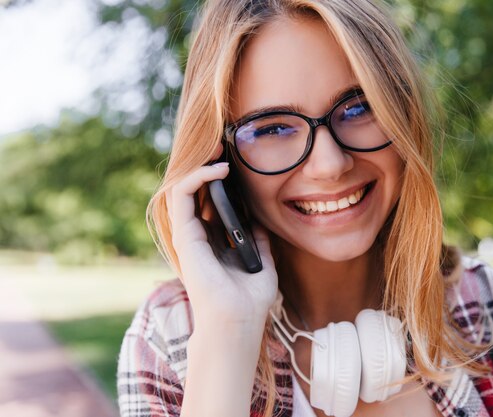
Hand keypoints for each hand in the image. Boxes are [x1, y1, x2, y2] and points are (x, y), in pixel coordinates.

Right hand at [165, 163, 277, 327]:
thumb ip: (258, 241)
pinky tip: (219, 170)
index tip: (237, 165)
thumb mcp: (262, 262)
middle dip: (208, 168)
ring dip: (201, 167)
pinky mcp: (184, 234)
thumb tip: (261, 222)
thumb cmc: (250, 299)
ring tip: (221, 153)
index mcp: (214, 243)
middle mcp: (199, 237)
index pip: (211, 204)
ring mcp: (189, 235)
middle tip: (225, 149)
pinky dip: (198, 177)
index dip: (220, 183)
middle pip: (196, 193)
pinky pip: (182, 195)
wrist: (238, 319)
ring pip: (184, 188)